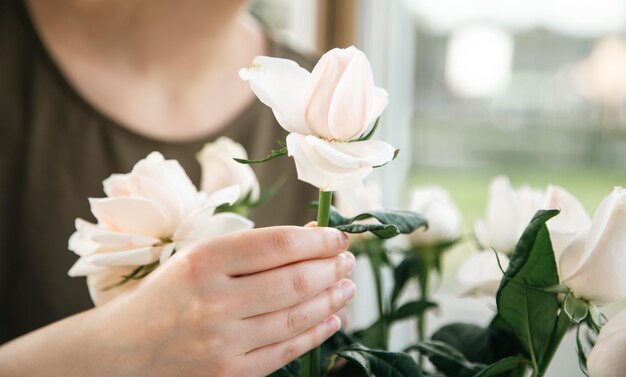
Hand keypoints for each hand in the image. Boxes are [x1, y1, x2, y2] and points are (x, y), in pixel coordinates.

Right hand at [97, 226, 355, 376]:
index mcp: (202, 261)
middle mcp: (214, 302)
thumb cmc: (165, 295)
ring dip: (331, 299)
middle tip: (348, 261)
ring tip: (346, 286)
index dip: (318, 240)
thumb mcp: (198, 258)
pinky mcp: (230, 374)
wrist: (121, 352)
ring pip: (295, 317)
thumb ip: (252, 249)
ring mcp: (222, 343)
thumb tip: (313, 237)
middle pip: (294, 281)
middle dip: (331, 268)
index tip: (338, 237)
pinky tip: (331, 319)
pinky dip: (315, 333)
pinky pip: (286, 351)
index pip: (278, 244)